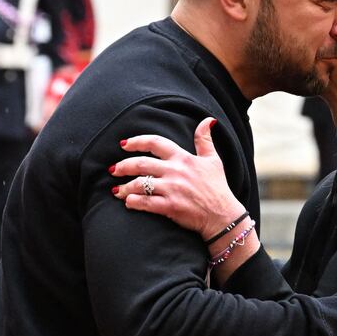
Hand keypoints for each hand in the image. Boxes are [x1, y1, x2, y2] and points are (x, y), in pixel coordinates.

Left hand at [111, 117, 246, 239]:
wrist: (223, 215)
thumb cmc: (218, 187)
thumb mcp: (214, 159)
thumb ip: (205, 139)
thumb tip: (208, 120)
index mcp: (183, 158)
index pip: (155, 142)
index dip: (137, 141)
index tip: (124, 145)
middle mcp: (175, 171)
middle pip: (141, 163)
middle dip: (123, 166)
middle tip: (114, 170)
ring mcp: (172, 189)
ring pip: (140, 183)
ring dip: (124, 187)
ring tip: (116, 190)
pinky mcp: (170, 207)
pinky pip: (145, 202)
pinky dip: (133, 202)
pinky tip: (127, 201)